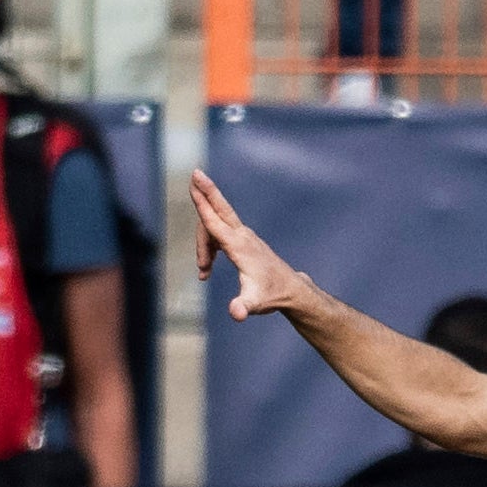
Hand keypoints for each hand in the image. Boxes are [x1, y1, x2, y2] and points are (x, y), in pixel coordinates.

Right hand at [189, 169, 314, 321]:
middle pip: (220, 209)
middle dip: (206, 193)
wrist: (291, 291)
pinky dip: (209, 248)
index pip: (216, 221)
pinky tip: (206, 270)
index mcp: (240, 246)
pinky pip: (220, 235)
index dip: (204, 204)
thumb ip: (243, 307)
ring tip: (203, 272)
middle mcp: (242, 236)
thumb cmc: (272, 295)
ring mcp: (244, 237)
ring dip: (202, 247)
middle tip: (195, 172)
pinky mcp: (244, 242)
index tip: (195, 185)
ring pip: (215, 228)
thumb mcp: (255, 303)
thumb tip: (236, 314)